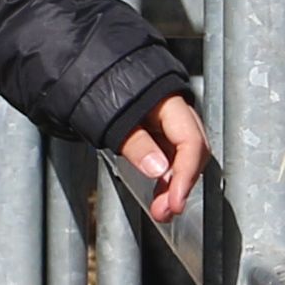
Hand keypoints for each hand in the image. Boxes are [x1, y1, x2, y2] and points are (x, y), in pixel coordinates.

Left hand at [112, 93, 209, 228]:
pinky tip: (159, 194)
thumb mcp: (111, 119)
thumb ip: (136, 143)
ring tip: (160, 209)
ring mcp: (172, 123)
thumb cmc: (100, 88)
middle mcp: (177, 112)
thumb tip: (158, 169)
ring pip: (185, 158)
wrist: (90, 73)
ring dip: (174, 186)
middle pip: (193, 153)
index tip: (175, 202)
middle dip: (181, 185)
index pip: (191, 142)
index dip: (185, 176)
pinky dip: (168, 178)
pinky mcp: (164, 133)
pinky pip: (174, 157)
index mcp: (168, 102)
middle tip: (165, 211)